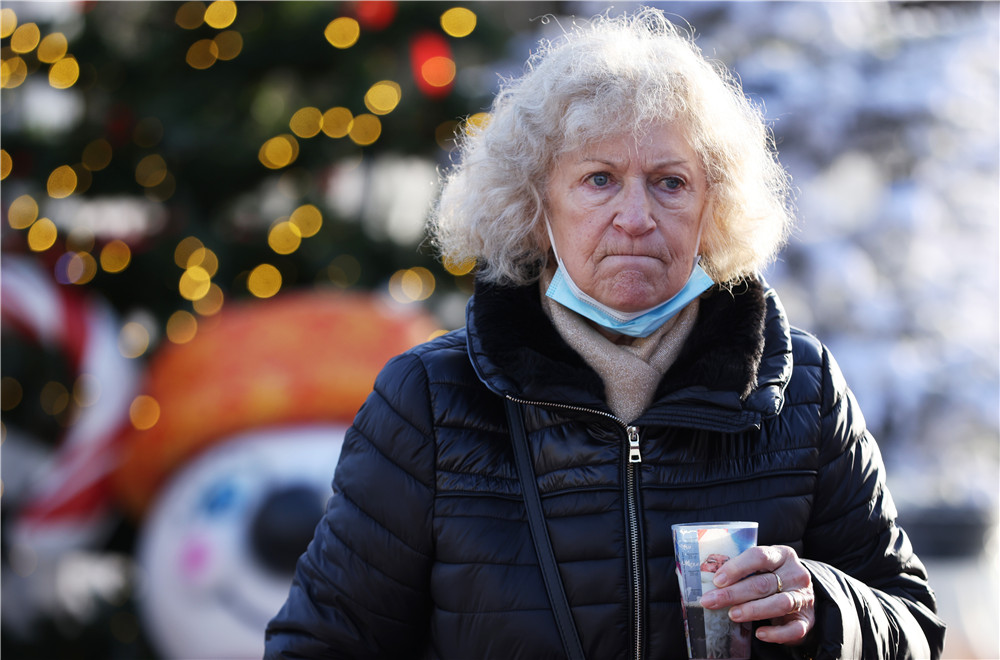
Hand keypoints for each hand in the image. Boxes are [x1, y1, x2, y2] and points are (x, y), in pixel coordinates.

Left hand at [698, 545, 814, 645]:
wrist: (802, 595)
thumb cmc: (772, 577)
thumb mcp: (761, 567)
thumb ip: (742, 570)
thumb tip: (711, 582)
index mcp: (782, 555)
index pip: (759, 556)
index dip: (736, 568)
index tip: (717, 580)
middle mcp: (795, 573)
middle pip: (763, 583)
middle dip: (734, 593)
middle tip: (711, 601)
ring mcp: (803, 597)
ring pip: (779, 603)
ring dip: (752, 610)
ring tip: (732, 615)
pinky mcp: (807, 619)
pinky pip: (794, 629)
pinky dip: (776, 634)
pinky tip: (760, 634)